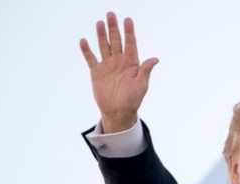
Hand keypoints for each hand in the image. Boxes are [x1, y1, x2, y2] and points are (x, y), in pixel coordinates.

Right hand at [80, 12, 158, 132]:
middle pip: (116, 40)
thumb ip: (146, 71)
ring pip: (104, 46)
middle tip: (111, 14)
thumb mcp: (141, 85)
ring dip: (101, 35)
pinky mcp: (96, 72)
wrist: (118, 112)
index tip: (128, 19)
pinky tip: (84, 41)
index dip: (129, 31)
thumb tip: (155, 59)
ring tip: (99, 23)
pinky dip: (87, 50)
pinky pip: (91, 58)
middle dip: (113, 28)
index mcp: (131, 63)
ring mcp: (107, 65)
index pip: (130, 43)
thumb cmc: (133, 100)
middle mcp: (119, 61)